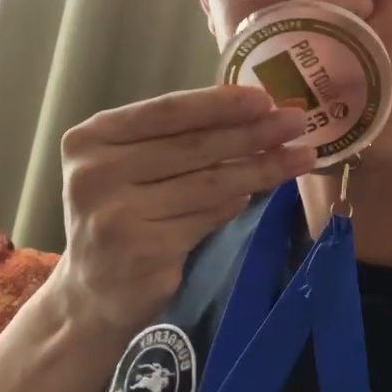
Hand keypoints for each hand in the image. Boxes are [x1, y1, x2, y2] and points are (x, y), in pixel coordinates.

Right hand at [54, 85, 313, 337]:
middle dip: (252, 133)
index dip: (219, 103)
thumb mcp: (130, 165)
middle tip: (297, 121)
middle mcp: (96, 174)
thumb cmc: (120, 212)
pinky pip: (205, 219)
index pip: (166, 112)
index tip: (264, 98)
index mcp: (91, 139)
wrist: (91, 293)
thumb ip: (175, 138)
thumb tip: (255, 112)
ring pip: (207, 184)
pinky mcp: (143, 252)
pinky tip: (253, 194)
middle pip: (193, 146)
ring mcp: (116, 216)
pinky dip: (234, 204)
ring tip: (300, 157)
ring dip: (260, 169)